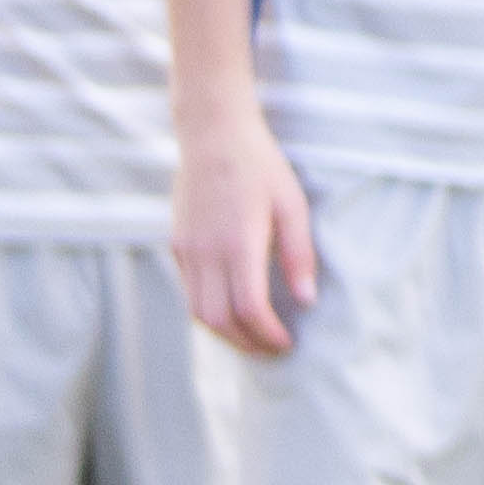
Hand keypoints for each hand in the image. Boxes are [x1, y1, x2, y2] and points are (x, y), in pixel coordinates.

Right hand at [172, 111, 323, 356]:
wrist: (212, 134)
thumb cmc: (260, 166)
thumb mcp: (293, 205)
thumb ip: (299, 255)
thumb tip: (306, 301)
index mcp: (237, 242)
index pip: (248, 308)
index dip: (268, 334)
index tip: (288, 343)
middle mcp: (205, 251)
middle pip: (218, 320)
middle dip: (246, 343)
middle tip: (272, 350)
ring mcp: (186, 249)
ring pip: (197, 312)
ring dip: (226, 334)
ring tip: (254, 339)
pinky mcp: (177, 245)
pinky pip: (189, 292)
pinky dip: (210, 313)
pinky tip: (234, 312)